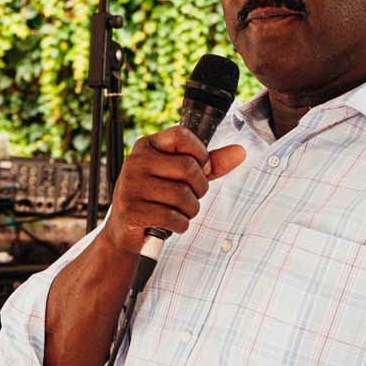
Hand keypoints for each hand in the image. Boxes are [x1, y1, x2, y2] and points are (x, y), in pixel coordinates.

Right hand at [98, 126, 244, 255]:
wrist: (125, 230)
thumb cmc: (157, 198)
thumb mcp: (182, 176)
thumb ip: (210, 164)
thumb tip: (240, 152)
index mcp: (148, 145)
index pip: (182, 135)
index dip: (200, 154)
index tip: (201, 169)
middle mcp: (136, 161)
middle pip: (188, 167)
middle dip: (200, 189)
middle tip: (191, 197)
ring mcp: (131, 185)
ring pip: (183, 195)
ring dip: (191, 210)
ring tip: (180, 211)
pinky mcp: (132, 210)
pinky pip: (173, 217)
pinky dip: (180, 225)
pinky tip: (172, 223)